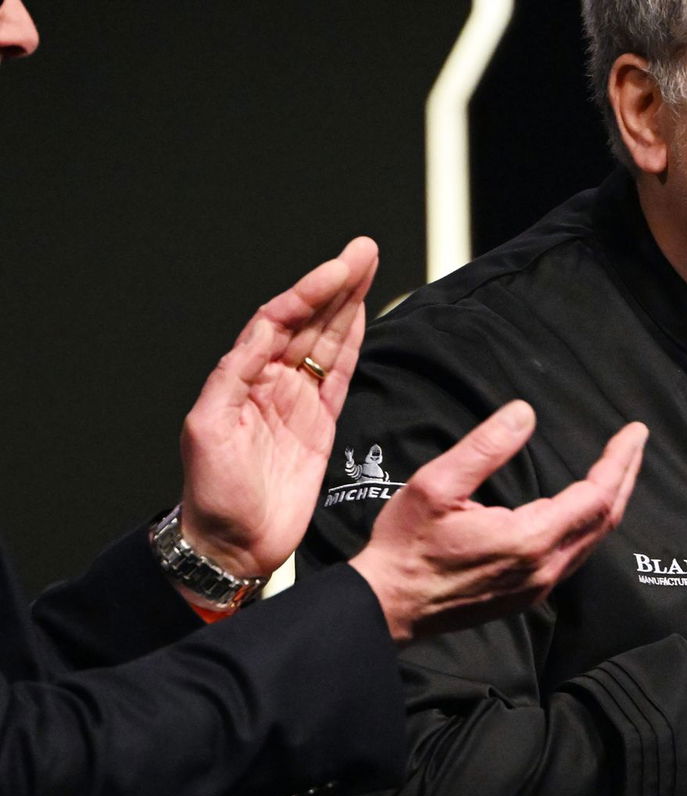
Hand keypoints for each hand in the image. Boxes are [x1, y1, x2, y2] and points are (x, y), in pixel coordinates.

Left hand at [179, 238, 377, 578]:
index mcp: (241, 379)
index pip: (279, 320)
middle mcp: (270, 382)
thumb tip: (259, 336)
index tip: (340, 268)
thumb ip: (234, 379)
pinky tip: (361, 316)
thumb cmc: (213, 497)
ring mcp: (297, 402)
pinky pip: (339, 375)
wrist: (234, 545)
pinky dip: (352, 344)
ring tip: (369, 268)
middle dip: (336, 284)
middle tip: (364, 250)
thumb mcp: (209, 432)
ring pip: (328, 341)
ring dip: (348, 304)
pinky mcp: (320, 425)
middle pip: (309, 321)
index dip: (310, 291)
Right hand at [349, 401, 646, 645]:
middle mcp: (545, 567)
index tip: (633, 432)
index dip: (619, 461)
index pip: (596, 495)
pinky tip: (586, 507)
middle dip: (625, 476)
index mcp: (529, 539)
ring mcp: (540, 585)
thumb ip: (485, 447)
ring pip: (594, 540)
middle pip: (606, 518)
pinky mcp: (529, 594)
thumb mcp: (436, 485)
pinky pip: (576, 554)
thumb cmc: (406, 545)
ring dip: (611, 500)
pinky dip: (592, 524)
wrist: (387, 608)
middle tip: (635, 442)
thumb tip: (524, 414)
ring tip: (618, 468)